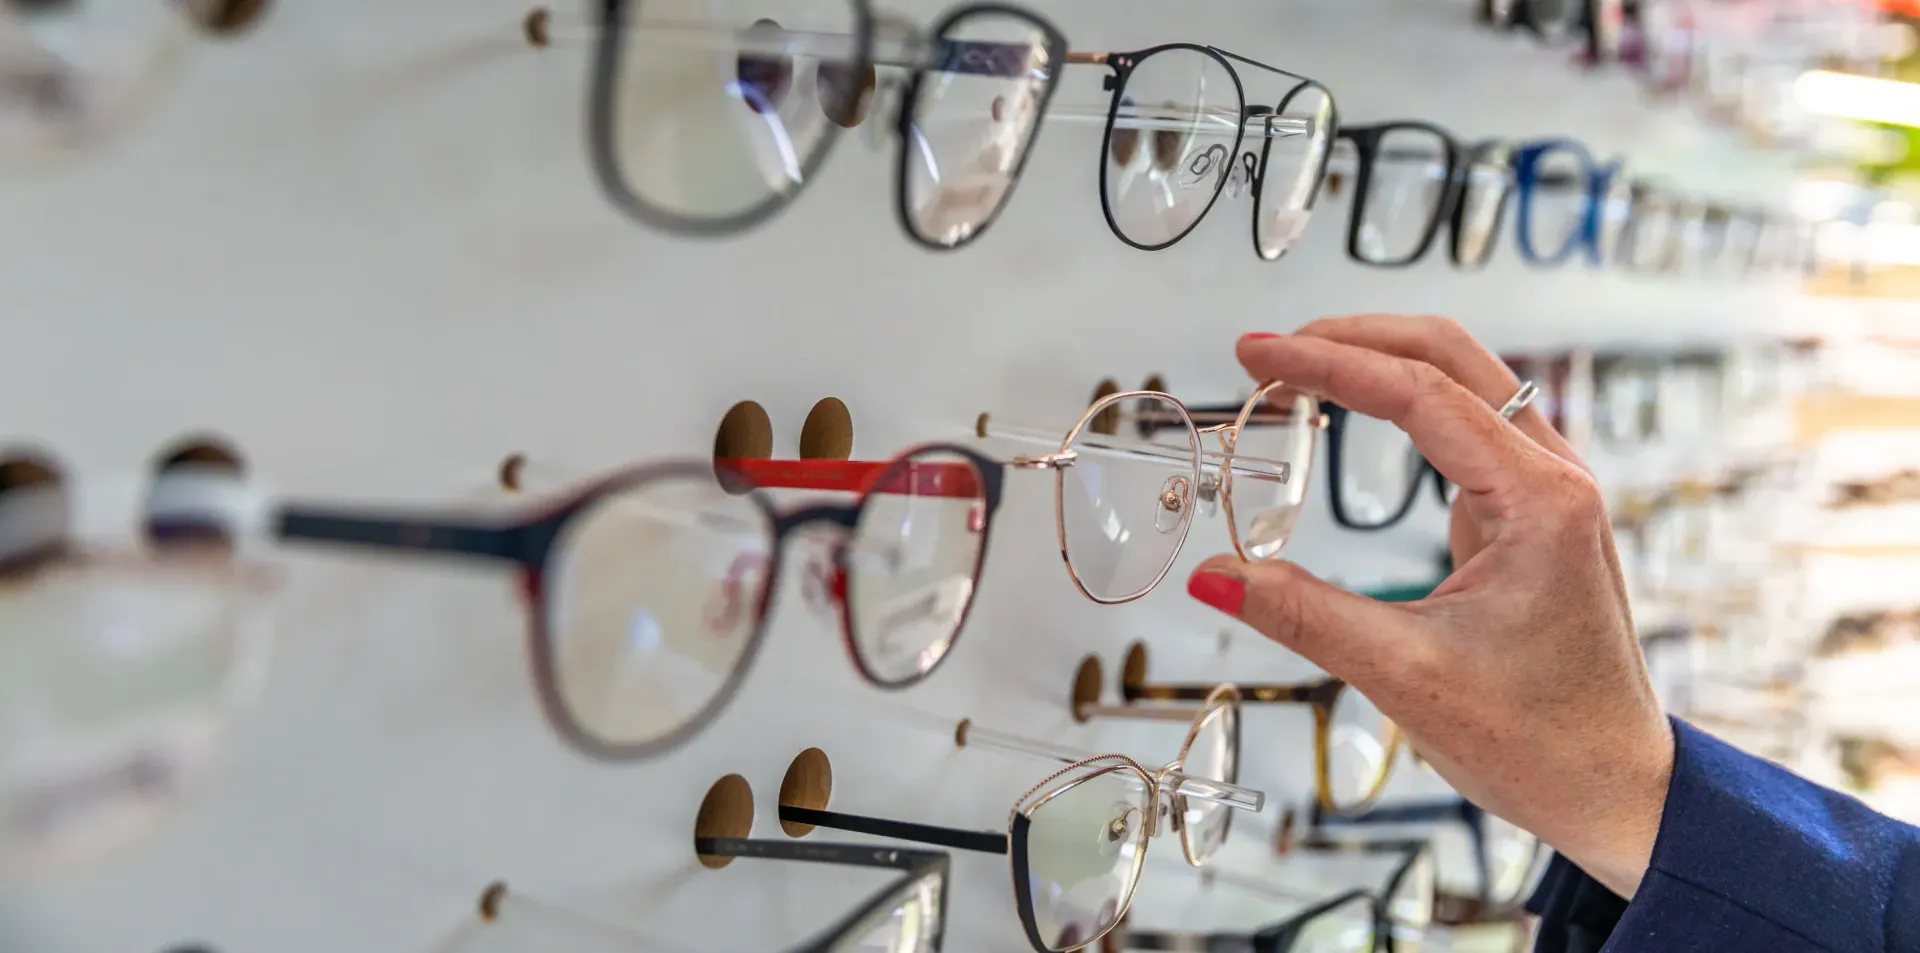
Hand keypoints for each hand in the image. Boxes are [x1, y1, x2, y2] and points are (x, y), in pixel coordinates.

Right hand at [1187, 316, 1674, 898]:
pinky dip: (1403, 404)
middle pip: (1449, 356)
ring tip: (1298, 371)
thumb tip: (1211, 577)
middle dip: (1353, 338)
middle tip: (1267, 351)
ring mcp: (1549, 491)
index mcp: (1541, 502)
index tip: (1256, 355)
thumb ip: (1301, 615)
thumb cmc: (1541, 741)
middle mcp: (1556, 479)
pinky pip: (1467, 425)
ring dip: (1379, 362)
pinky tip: (1353, 411)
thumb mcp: (1404, 676)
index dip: (1327, 364)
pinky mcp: (1532, 513)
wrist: (1616, 790)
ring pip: (1464, 380)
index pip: (1419, 394)